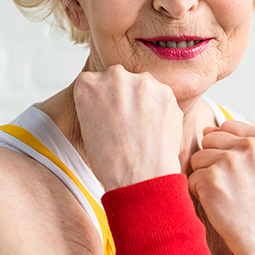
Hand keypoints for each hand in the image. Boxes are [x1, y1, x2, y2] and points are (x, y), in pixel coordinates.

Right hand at [72, 65, 182, 190]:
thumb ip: (98, 102)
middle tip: (127, 123)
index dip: (104, 101)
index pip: (95, 82)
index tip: (109, 115)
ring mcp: (142, 82)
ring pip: (143, 87)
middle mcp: (114, 76)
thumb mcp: (88, 127)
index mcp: (87, 84)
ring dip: (144, 102)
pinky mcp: (166, 92)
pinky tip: (156, 130)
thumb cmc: (111, 161)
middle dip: (124, 97)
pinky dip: (161, 111)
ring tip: (142, 130)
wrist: (140, 178)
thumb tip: (113, 97)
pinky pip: (162, 97)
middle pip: (120, 79)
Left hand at [188, 121, 254, 254]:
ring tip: (225, 192)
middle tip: (232, 183)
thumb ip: (241, 140)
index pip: (226, 126)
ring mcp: (230, 162)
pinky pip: (191, 177)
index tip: (241, 170)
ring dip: (205, 176)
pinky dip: (199, 191)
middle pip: (209, 139)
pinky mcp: (212, 179)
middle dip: (213, 160)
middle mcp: (250, 147)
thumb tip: (207, 129)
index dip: (227, 149)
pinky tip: (217, 202)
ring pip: (198, 158)